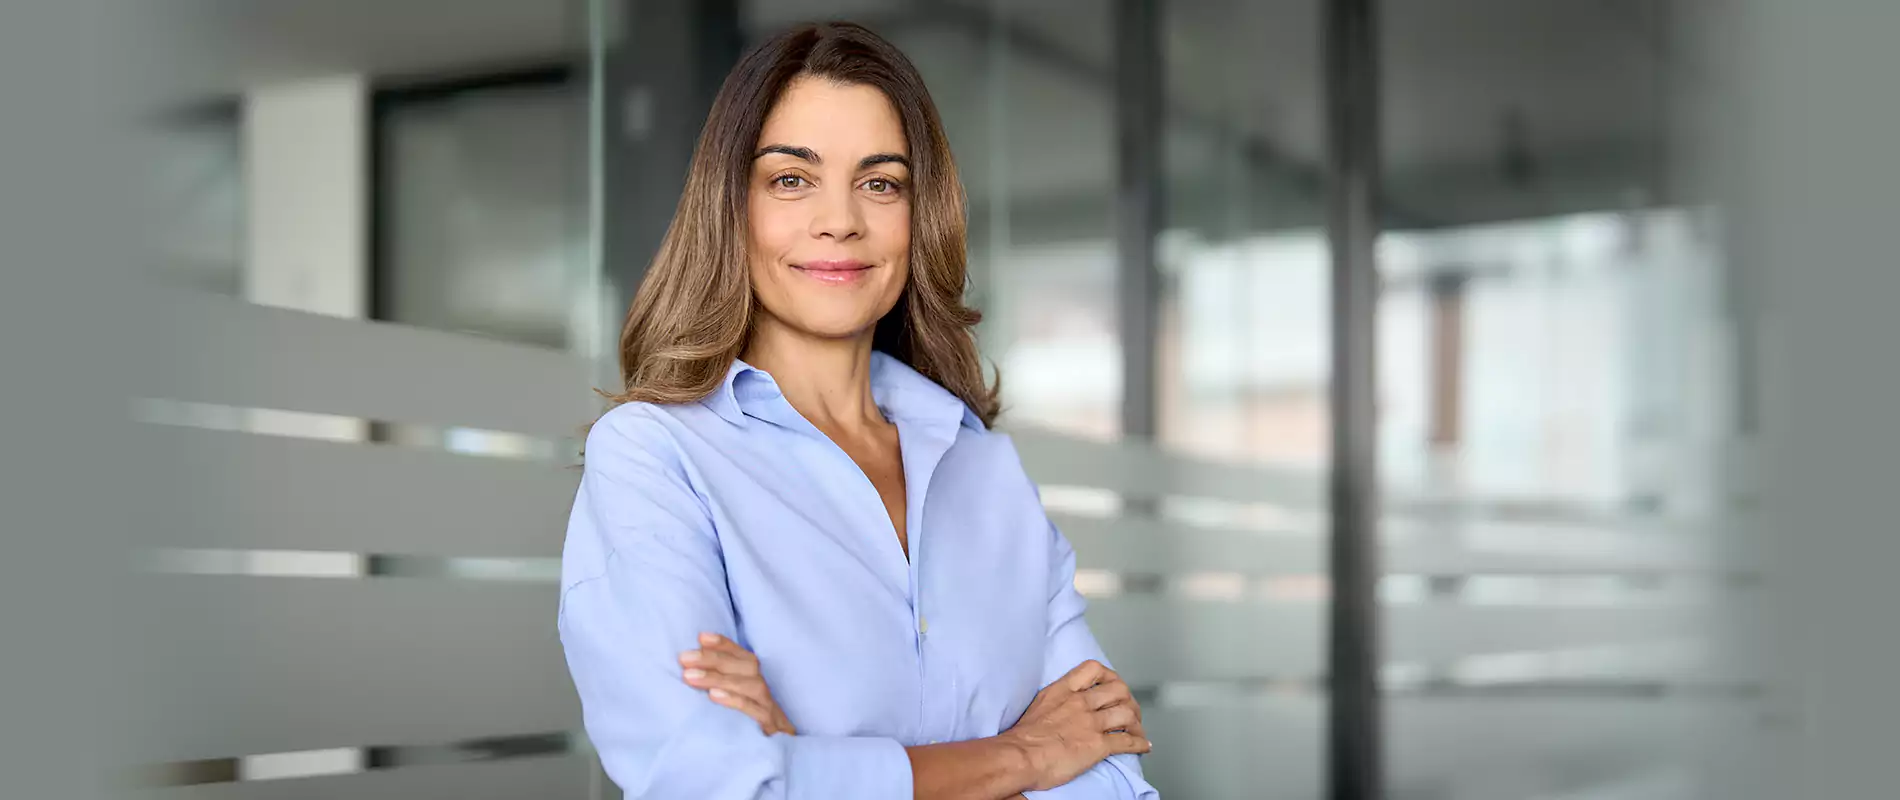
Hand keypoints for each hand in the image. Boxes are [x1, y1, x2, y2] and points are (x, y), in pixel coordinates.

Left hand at [678, 632, 795, 735]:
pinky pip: (755, 711)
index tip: (701, 637)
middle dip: (713, 659)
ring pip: (750, 685)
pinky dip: (734, 701)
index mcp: (754, 680)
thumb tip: (689, 670)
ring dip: (718, 678)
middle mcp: (763, 690)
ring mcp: (769, 708)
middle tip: (684, 658)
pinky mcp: (770, 727)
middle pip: (746, 666)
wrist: (779, 755)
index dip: (724, 644)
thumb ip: (719, 685)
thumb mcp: (734, 702)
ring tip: (690, 677)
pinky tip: (713, 696)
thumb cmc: (748, 725)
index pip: (742, 656)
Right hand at [999, 660, 1150, 791]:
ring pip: (1127, 714)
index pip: (1093, 669)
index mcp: (1064, 690)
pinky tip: (1144, 746)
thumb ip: (1055, 700)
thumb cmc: (1021, 737)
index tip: (1112, 684)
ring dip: (1136, 722)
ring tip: (1137, 729)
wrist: (1020, 756)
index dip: (1108, 675)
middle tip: (1129, 709)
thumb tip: (1061, 706)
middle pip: (1118, 690)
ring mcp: (1091, 723)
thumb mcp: (1038, 705)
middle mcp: (1081, 703)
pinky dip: (1140, 743)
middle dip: (1128, 699)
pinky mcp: (1098, 745)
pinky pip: (1127, 741)